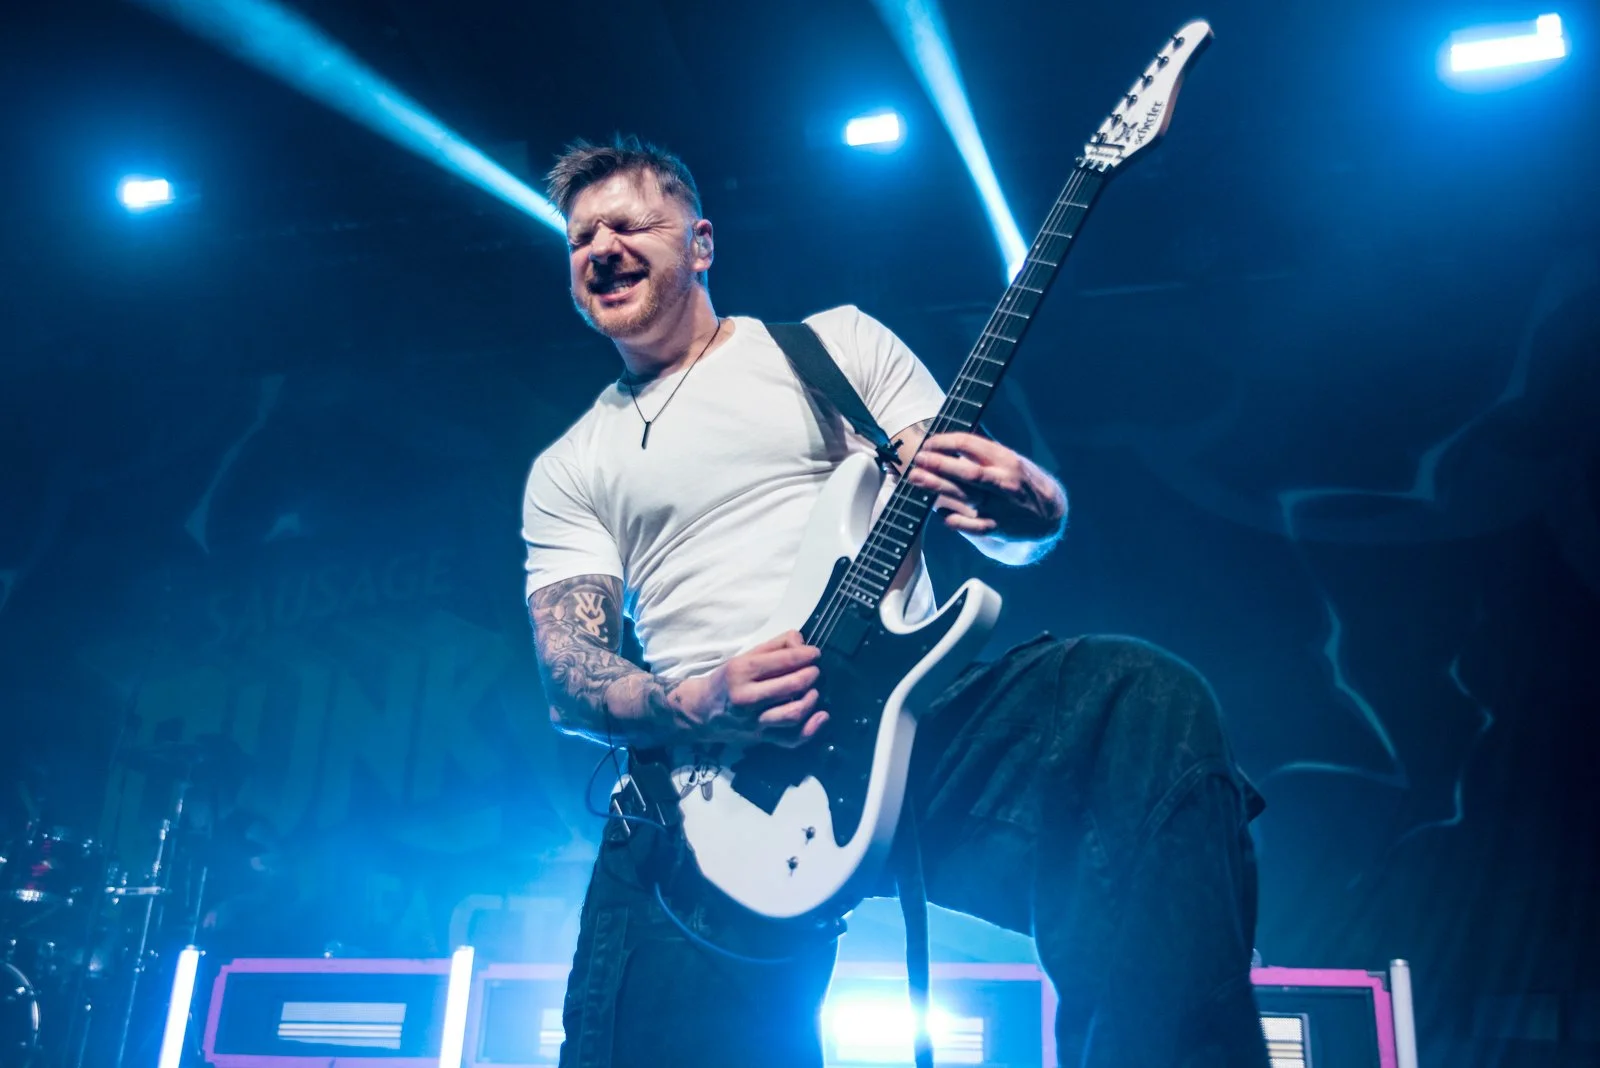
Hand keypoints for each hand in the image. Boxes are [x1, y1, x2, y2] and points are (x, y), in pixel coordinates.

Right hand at [676, 631, 829, 745]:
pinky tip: (822, 716)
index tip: (815, 653)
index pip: (781, 661)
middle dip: (810, 675)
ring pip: (793, 713)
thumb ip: (774, 646)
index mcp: (740, 671)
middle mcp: (747, 697)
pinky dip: (811, 729)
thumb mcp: (744, 657)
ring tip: (814, 690)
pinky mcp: (761, 738)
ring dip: (811, 699)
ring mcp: (754, 720)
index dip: (805, 655)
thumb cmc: (727, 680)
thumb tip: (802, 642)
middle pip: (790, 686)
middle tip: (815, 670)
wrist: (702, 712)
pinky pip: (791, 739)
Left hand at [905, 431, 1065, 539]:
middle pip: (967, 472)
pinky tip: (938, 510)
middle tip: (918, 459)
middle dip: (939, 464)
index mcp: (1006, 459)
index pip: (971, 444)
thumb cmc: (1021, 482)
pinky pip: (970, 525)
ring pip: (965, 496)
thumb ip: (982, 449)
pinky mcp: (997, 528)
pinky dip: (952, 517)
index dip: (945, 442)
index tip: (929, 443)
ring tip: (916, 478)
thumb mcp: (1009, 460)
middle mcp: (1005, 482)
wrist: (1049, 517)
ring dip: (937, 486)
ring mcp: (1001, 506)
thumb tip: (953, 432)